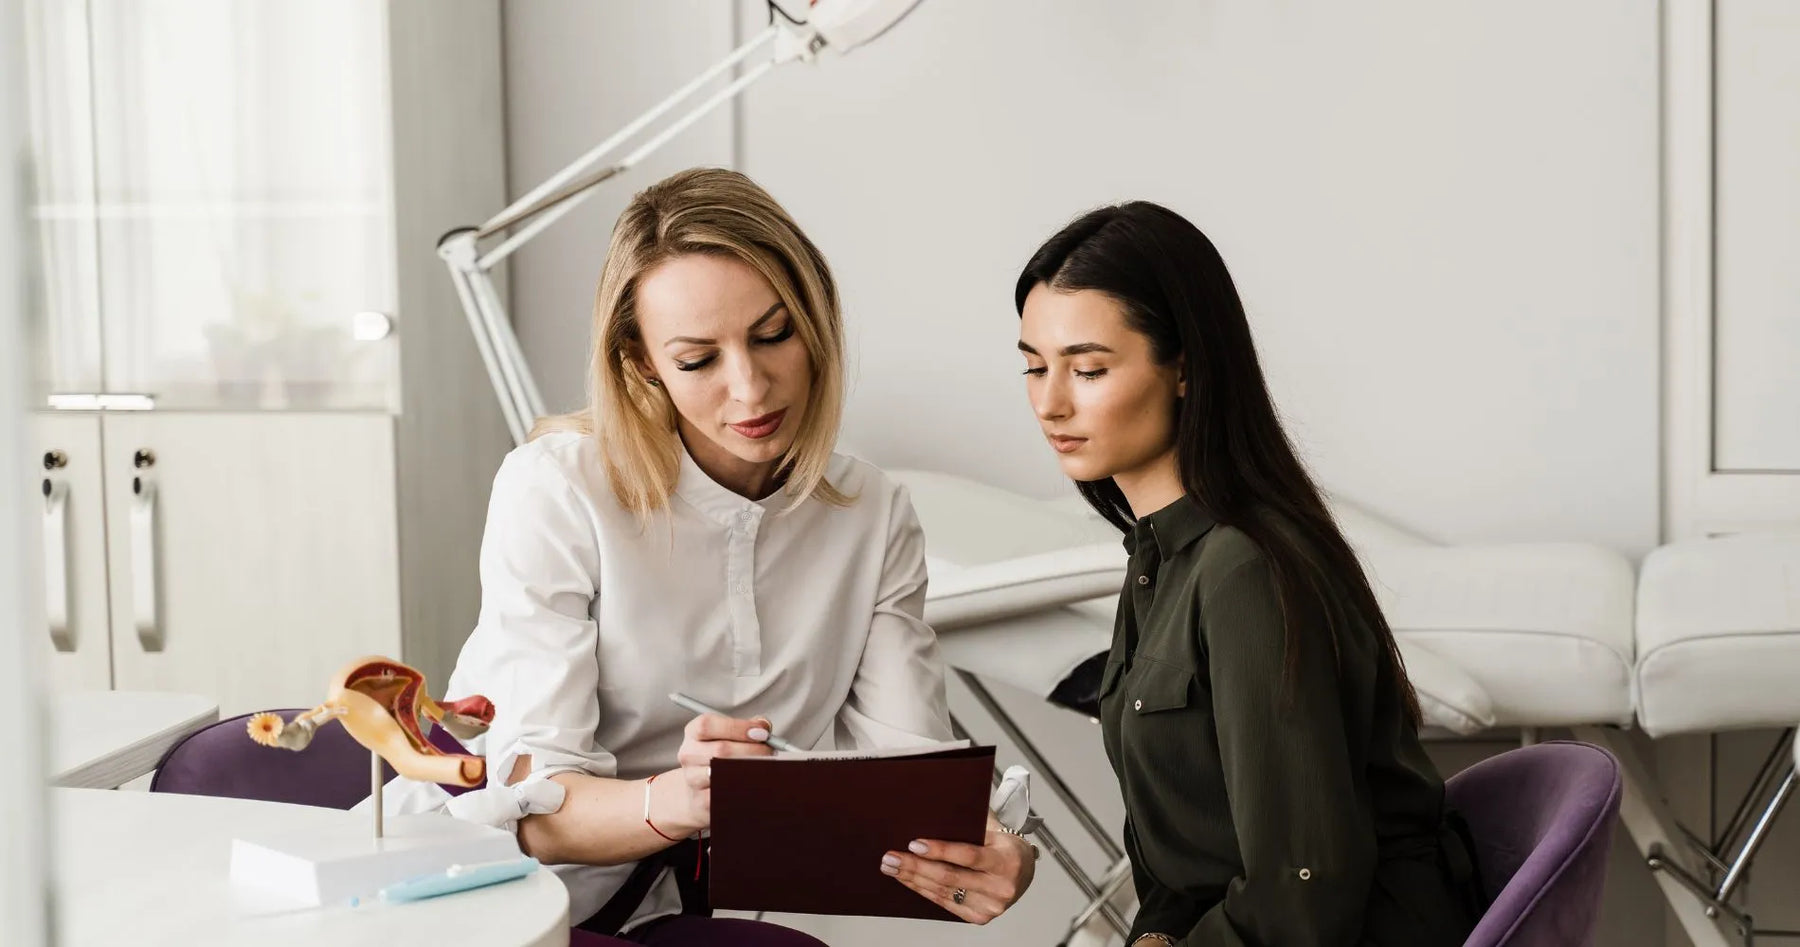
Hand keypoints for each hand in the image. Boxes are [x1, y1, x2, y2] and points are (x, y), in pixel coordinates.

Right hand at [661, 712, 776, 832]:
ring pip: (723, 774)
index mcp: (694, 732)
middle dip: (752, 751)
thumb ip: (748, 726)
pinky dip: (745, 789)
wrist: (697, 790)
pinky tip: (756, 784)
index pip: (708, 725)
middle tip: (771, 753)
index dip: (738, 728)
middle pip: (720, 750)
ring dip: (750, 770)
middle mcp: (689, 754)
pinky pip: (726, 795)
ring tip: (766, 768)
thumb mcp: (729, 735)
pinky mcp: (701, 802)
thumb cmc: (720, 756)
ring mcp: (692, 779)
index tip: (762, 733)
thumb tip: (764, 726)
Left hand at [880, 824, 1036, 923]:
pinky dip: (923, 890)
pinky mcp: (978, 916)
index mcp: (1006, 861)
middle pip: (949, 877)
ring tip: (891, 867)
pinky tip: (908, 880)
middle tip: (891, 857)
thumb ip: (969, 824)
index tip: (914, 843)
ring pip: (942, 891)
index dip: (939, 850)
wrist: (1023, 871)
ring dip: (913, 879)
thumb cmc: (1004, 845)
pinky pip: (944, 902)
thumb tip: (930, 812)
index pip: (968, 856)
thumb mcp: (994, 830)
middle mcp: (1000, 887)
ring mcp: (990, 906)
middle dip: (915, 866)